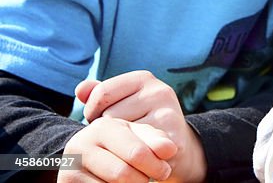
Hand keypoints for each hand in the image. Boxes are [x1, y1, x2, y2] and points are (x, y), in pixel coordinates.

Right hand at [59, 116, 175, 182]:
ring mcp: (70, 166)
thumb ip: (156, 140)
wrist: (88, 158)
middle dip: (142, 179)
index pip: (137, 153)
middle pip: (123, 174)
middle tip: (151, 179)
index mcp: (103, 127)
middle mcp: (81, 144)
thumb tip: (170, 149)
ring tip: (136, 180)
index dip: (155, 165)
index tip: (165, 171)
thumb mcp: (138, 138)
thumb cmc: (123, 145)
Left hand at [77, 71, 206, 182]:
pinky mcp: (172, 141)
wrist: (176, 147)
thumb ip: (99, 95)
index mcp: (144, 78)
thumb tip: (80, 89)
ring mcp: (168, 115)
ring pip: (121, 136)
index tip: (102, 120)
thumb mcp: (121, 103)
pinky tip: (138, 158)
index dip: (93, 111)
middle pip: (109, 116)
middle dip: (108, 130)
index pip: (101, 93)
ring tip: (130, 145)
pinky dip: (131, 160)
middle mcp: (159, 92)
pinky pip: (135, 154)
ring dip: (120, 146)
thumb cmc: (139, 122)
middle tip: (121, 135)